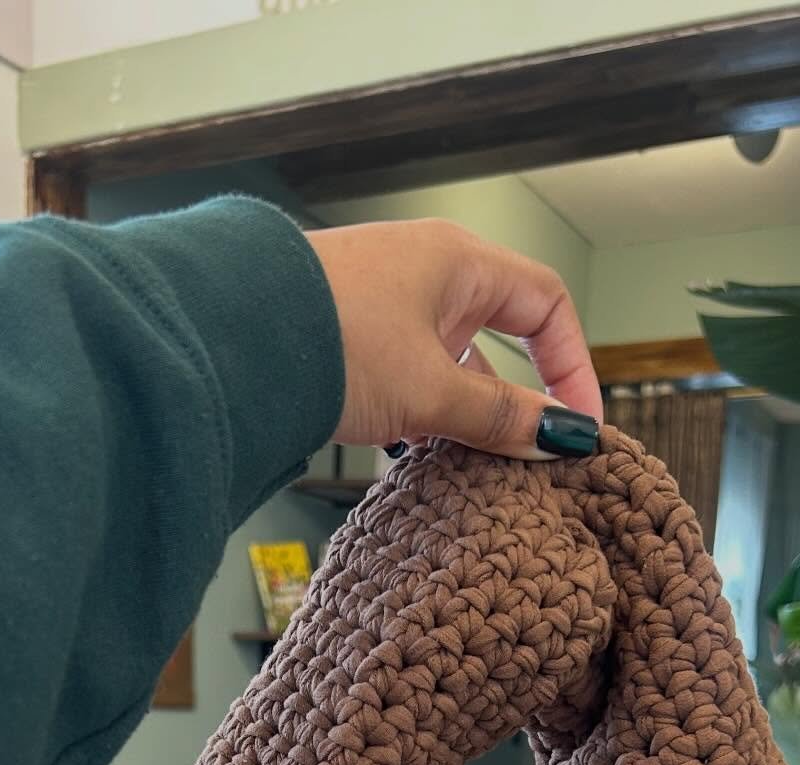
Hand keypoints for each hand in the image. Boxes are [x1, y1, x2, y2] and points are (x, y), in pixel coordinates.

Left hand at [306, 218, 600, 460]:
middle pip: (496, 338)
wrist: (222, 338)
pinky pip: (402, 379)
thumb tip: (560, 440)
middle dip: (512, 401)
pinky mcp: (342, 339)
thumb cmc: (331, 342)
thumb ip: (498, 418)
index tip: (577, 427)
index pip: (545, 303)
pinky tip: (407, 457)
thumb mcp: (430, 391)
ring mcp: (379, 306)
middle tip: (524, 457)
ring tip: (465, 468)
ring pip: (445, 366)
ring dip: (460, 417)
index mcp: (457, 262)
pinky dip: (416, 417)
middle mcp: (421, 273)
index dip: (571, 365)